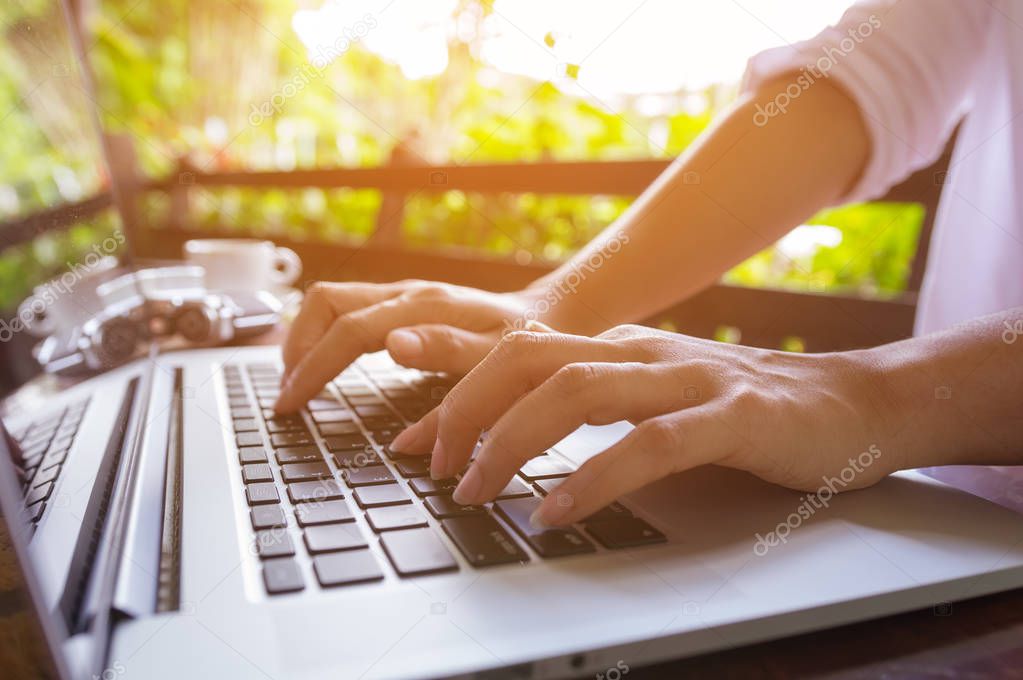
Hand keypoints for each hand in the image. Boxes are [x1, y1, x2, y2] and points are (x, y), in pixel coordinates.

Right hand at [275, 280, 542, 412]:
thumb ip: (446, 355)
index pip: (347, 330)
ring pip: (331, 302)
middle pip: (325, 303)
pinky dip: (325, 337)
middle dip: (297, 348)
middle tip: (288, 396)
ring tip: (296, 383)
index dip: (312, 367)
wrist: (552, 316)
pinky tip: (323, 366)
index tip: (290, 404)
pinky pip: (347, 310)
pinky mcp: (403, 304)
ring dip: (306, 340)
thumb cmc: (528, 341)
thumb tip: (394, 351)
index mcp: (424, 307)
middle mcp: (406, 294)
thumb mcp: (498, 356)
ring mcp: (402, 295)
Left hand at [389, 324, 904, 525]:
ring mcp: (685, 380)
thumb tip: (512, 434)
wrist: (846, 403)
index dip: (448, 375)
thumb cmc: (735, 409)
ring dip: (512, 440)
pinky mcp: (732, 417)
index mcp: (615, 349)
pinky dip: (595, 477)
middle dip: (464, 406)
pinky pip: (650, 444)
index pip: (515, 345)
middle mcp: (639, 353)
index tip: (399, 425)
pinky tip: (557, 510)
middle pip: (528, 356)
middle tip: (428, 463)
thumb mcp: (647, 395)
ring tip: (474, 489)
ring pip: (577, 389)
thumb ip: (588, 403)